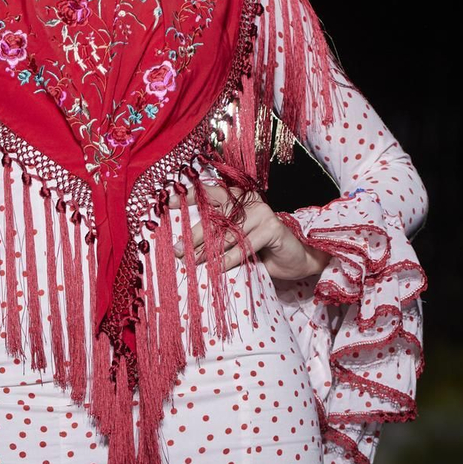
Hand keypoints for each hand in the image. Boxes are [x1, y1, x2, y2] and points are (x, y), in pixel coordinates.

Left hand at [180, 181, 330, 280]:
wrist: (296, 261)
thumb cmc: (262, 251)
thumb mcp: (235, 242)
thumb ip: (217, 238)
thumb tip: (184, 248)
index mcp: (238, 199)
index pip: (210, 194)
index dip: (188, 196)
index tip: (166, 201)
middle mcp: (249, 201)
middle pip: (215, 216)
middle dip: (195, 235)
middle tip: (178, 249)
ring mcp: (262, 212)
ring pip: (227, 234)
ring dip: (209, 251)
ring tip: (194, 263)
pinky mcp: (272, 227)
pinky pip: (243, 246)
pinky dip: (229, 260)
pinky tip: (217, 269)